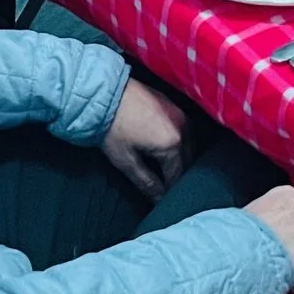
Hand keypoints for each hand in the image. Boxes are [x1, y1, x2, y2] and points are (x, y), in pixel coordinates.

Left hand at [103, 78, 189, 197]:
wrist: (103, 93)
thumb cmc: (112, 128)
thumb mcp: (126, 161)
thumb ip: (147, 183)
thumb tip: (159, 200)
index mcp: (173, 144)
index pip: (178, 176)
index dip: (171, 191)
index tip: (164, 200)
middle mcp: (183, 128)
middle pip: (188, 160)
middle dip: (178, 175)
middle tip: (166, 187)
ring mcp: (180, 113)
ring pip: (189, 144)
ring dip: (182, 158)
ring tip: (167, 169)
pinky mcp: (174, 105)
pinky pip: (185, 129)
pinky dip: (180, 142)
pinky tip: (168, 147)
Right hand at [246, 185, 293, 293]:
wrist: (246, 251)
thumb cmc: (240, 236)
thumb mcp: (248, 216)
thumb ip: (263, 219)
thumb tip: (260, 233)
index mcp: (286, 194)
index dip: (286, 231)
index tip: (279, 242)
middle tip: (282, 259)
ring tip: (287, 273)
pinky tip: (293, 284)